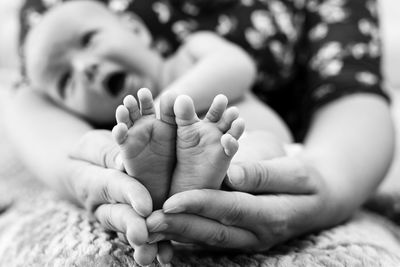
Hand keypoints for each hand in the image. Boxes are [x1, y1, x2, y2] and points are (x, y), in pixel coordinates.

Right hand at [69, 129, 172, 264]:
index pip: (111, 185)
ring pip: (127, 231)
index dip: (128, 194)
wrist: (83, 171)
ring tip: (153, 255)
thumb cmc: (92, 152)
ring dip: (142, 244)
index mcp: (90, 180)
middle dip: (131, 226)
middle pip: (116, 216)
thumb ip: (107, 150)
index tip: (145, 206)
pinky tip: (165, 255)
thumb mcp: (94, 144)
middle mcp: (101, 204)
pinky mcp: (128, 223)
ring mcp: (113, 217)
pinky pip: (139, 234)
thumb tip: (121, 161)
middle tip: (142, 237)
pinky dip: (153, 245)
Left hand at [146, 156, 333, 250]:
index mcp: (273, 215)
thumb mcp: (295, 172)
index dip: (199, 205)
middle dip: (179, 228)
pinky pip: (213, 240)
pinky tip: (167, 232)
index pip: (230, 209)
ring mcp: (249, 240)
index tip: (170, 201)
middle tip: (147, 224)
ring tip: (149, 230)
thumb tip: (232, 175)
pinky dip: (189, 237)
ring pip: (210, 240)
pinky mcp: (242, 237)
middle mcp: (258, 234)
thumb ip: (264, 174)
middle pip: (214, 232)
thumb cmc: (309, 181)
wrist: (321, 201)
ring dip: (179, 236)